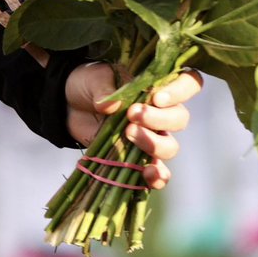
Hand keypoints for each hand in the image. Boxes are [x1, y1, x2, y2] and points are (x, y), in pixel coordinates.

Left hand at [65, 63, 201, 189]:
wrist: (68, 105)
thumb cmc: (88, 85)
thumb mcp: (94, 79)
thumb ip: (104, 90)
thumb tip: (110, 106)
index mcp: (156, 85)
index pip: (189, 83)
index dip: (181, 91)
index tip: (156, 97)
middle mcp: (160, 111)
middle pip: (180, 118)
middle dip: (159, 119)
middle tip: (132, 115)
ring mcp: (151, 136)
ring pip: (170, 146)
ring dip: (153, 144)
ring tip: (128, 135)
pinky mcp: (138, 158)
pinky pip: (158, 172)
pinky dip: (157, 176)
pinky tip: (147, 174)